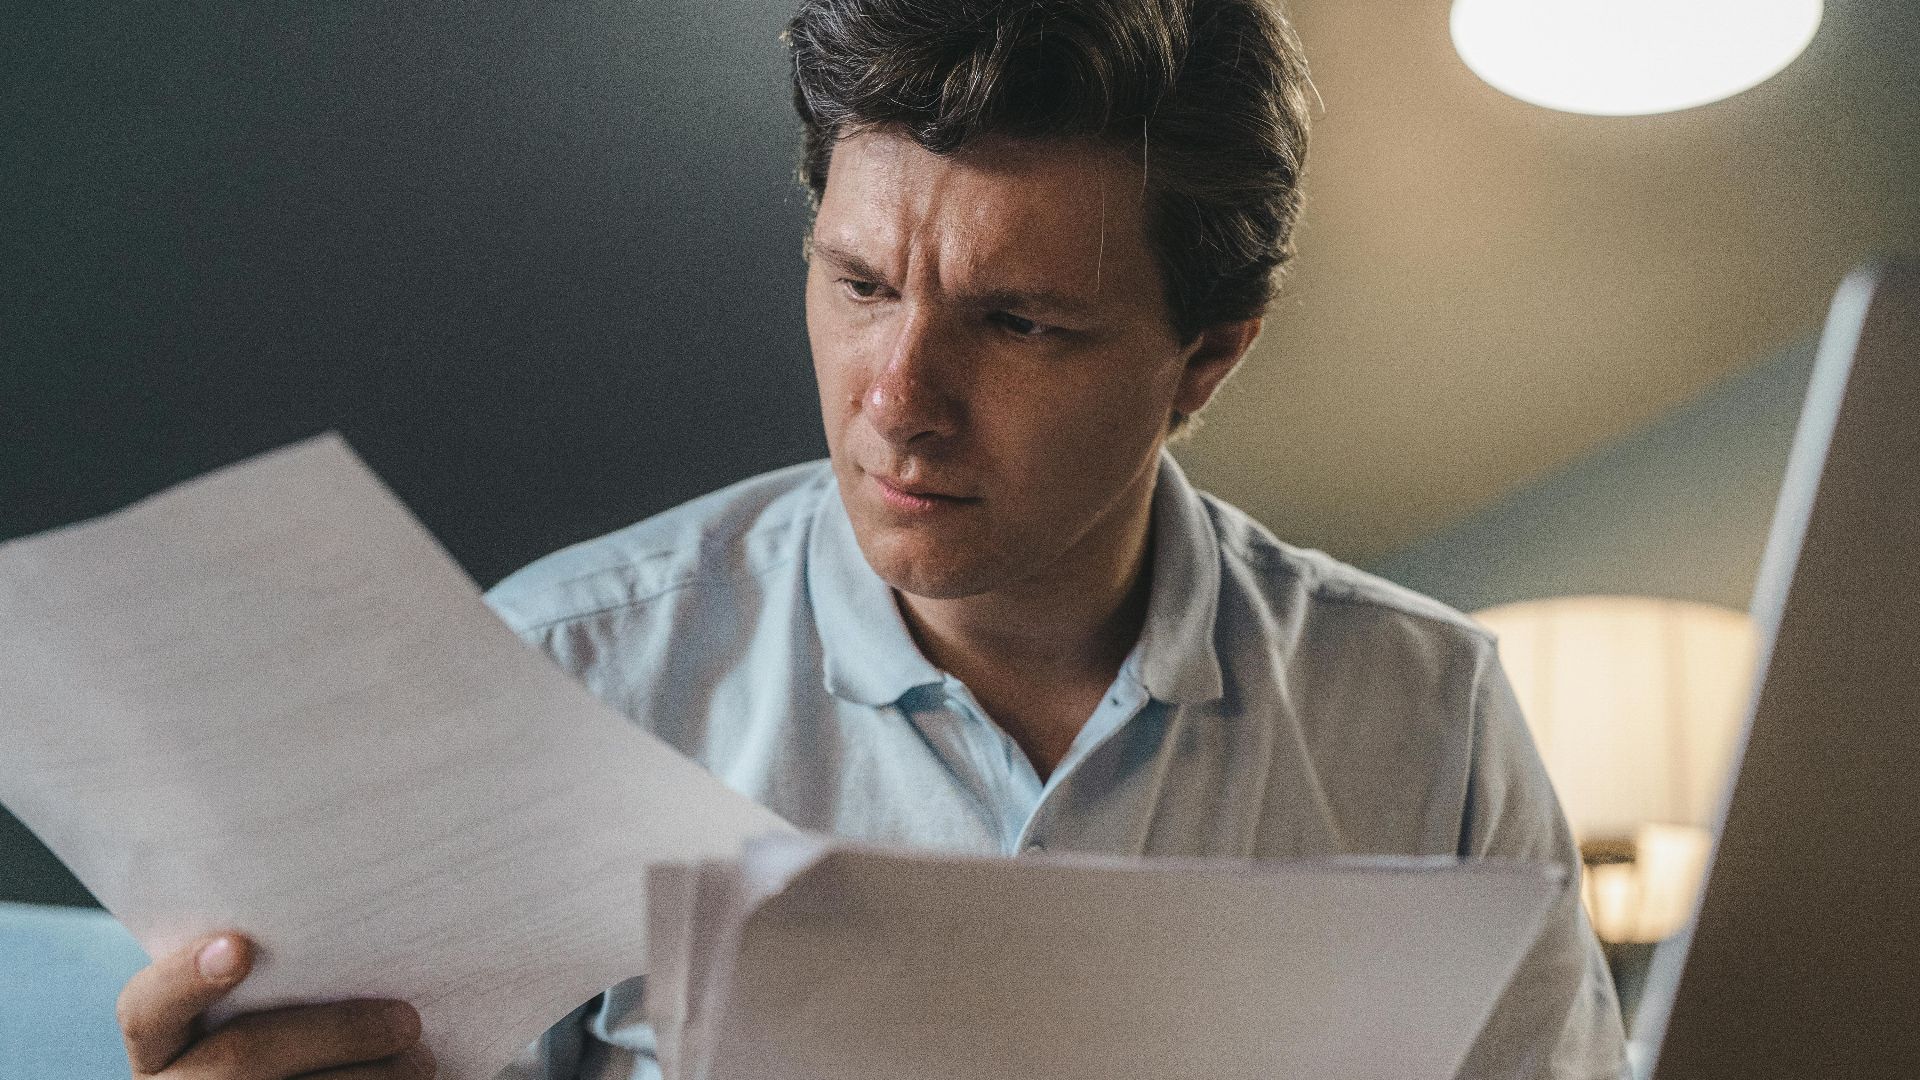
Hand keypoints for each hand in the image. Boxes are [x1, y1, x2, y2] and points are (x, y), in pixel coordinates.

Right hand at [117, 931, 433, 1078]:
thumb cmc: (290, 1033)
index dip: (186, 978)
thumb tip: (350, 919)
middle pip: (242, 1059)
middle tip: (407, 1022)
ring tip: (420, 1062)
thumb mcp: (259, 1004)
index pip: (147, 1010)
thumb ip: (280, 974)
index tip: (240, 947)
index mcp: (163, 1044)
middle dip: (334, 1035)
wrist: (289, 1073)